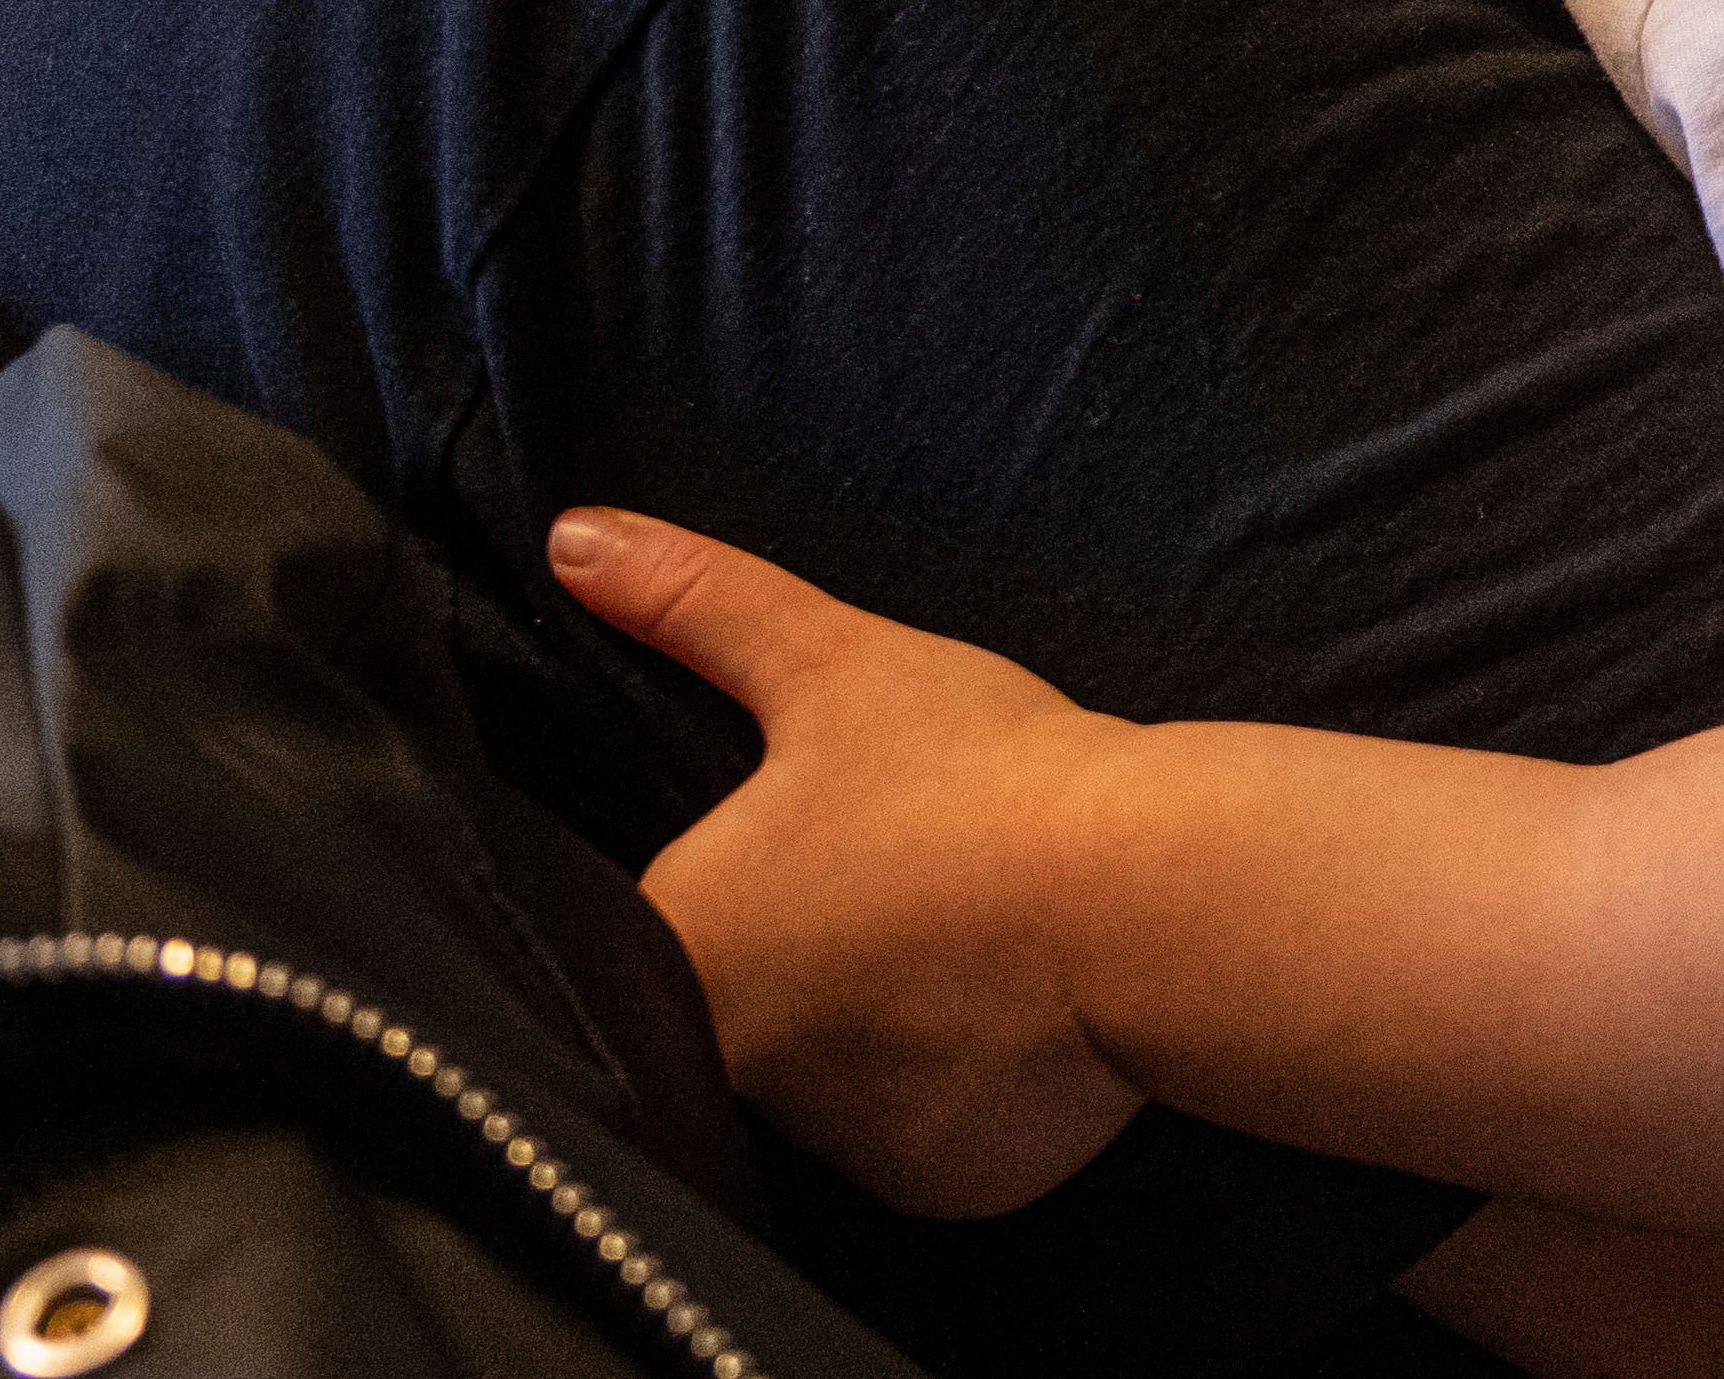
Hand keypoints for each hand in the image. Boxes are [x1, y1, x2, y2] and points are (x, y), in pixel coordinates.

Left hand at [550, 505, 1149, 1220]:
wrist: (1150, 898)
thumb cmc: (982, 775)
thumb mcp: (829, 662)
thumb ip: (692, 602)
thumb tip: (572, 536)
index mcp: (680, 946)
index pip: (654, 935)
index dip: (735, 883)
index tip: (807, 848)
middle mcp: (731, 1067)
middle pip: (745, 1014)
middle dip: (813, 958)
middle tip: (903, 883)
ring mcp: (831, 1140)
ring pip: (835, 1081)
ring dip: (882, 1026)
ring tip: (966, 939)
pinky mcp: (929, 1186)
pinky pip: (922, 1135)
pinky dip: (958, 1088)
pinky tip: (1007, 1015)